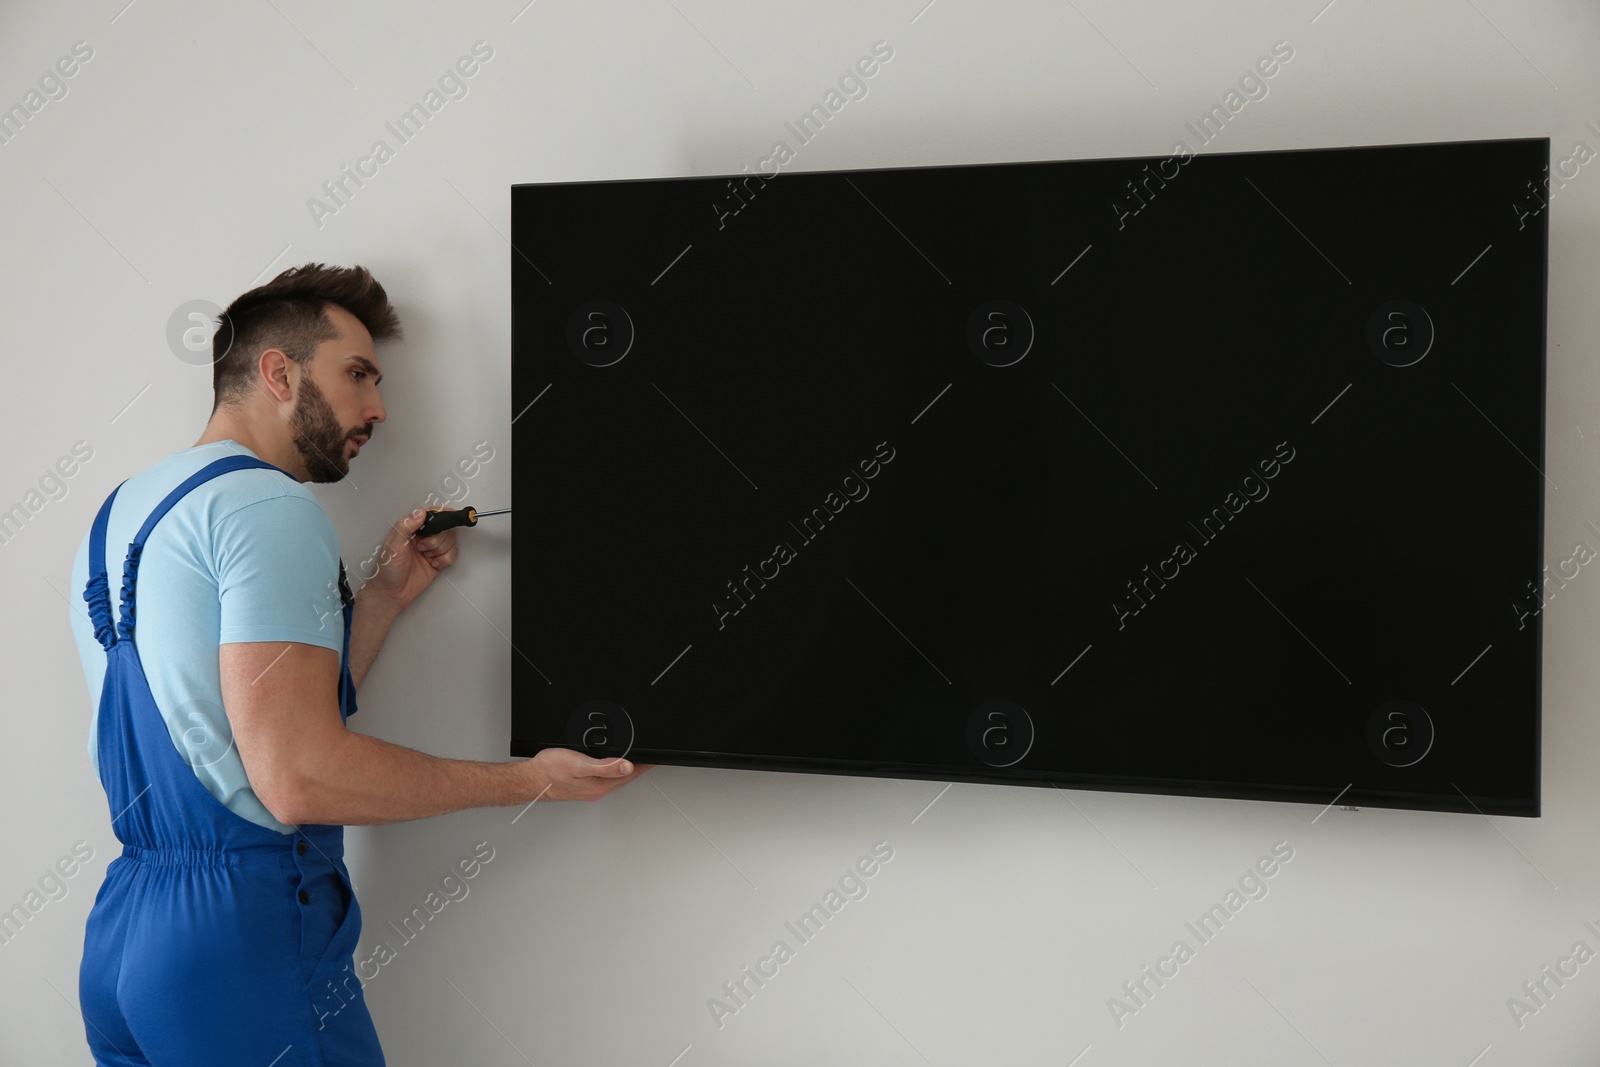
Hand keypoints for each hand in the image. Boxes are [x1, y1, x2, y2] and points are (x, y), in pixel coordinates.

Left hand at [365, 507, 460, 610]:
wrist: (392, 593)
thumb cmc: (387, 570)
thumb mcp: (394, 545)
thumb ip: (406, 526)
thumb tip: (420, 513)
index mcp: (410, 530)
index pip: (430, 515)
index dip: (441, 514)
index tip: (451, 513)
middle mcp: (422, 538)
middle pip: (444, 529)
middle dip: (437, 539)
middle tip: (423, 548)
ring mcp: (431, 550)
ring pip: (450, 541)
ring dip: (440, 550)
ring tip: (427, 557)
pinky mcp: (438, 562)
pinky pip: (452, 555)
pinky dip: (445, 560)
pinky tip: (433, 564)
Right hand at [528, 747, 653, 801]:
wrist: (530, 779)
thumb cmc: (550, 771)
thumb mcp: (580, 764)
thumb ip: (606, 766)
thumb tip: (628, 766)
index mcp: (599, 785)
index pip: (629, 774)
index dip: (643, 765)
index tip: (655, 759)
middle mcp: (596, 790)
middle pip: (623, 778)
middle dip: (638, 768)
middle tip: (650, 760)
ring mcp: (588, 789)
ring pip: (613, 779)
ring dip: (625, 771)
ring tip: (636, 763)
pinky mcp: (580, 786)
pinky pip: (602, 778)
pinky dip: (611, 771)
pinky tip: (609, 766)